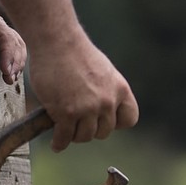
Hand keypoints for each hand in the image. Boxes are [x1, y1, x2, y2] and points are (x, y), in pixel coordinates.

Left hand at [0, 0, 26, 84]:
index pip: (5, 35)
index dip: (8, 53)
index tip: (5, 70)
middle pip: (16, 43)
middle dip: (16, 62)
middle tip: (9, 80)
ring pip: (17, 48)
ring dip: (17, 65)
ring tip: (10, 80)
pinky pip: (10, 52)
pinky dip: (13, 64)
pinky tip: (8, 76)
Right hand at [27, 36, 139, 151]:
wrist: (57, 41)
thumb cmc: (75, 53)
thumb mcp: (103, 71)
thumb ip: (106, 91)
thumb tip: (102, 110)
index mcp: (120, 90)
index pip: (129, 120)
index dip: (116, 123)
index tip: (103, 120)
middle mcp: (107, 101)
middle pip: (104, 132)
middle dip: (91, 129)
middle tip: (78, 124)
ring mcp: (87, 108)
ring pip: (84, 137)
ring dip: (74, 136)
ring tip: (66, 131)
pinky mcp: (66, 113)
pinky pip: (65, 137)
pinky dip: (59, 143)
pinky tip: (56, 144)